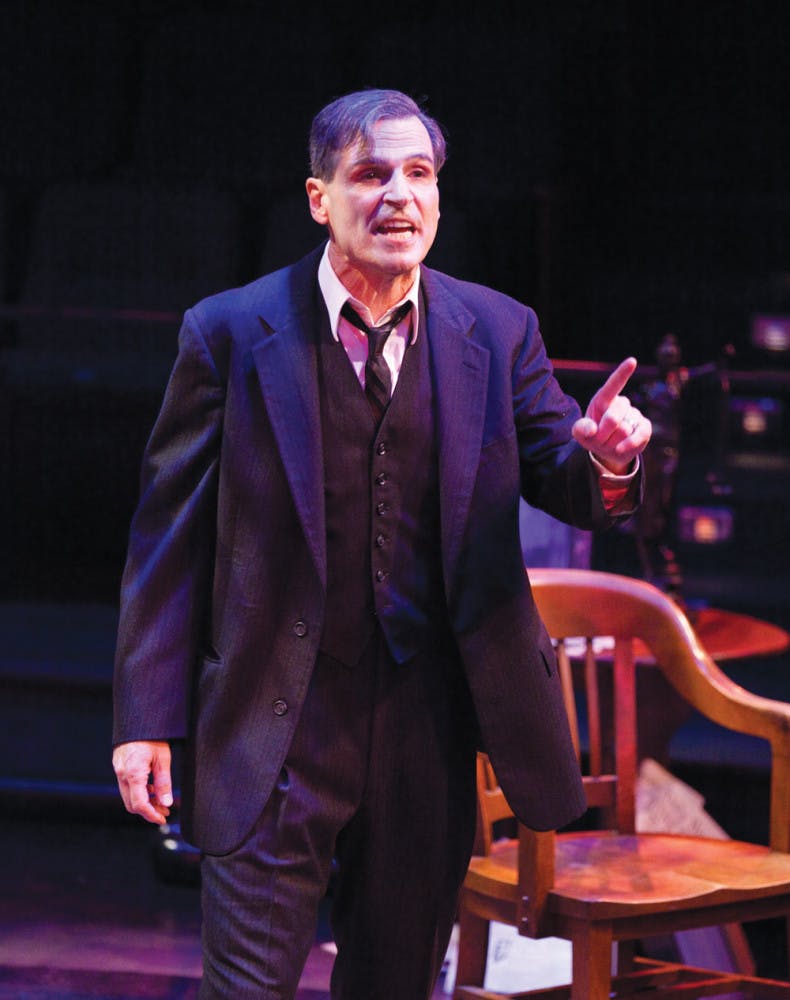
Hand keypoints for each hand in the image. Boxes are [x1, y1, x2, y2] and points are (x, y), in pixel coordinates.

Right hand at [112, 740, 172, 824]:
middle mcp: (122, 774)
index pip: (139, 804)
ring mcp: (118, 771)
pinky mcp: (119, 767)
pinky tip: (152, 788)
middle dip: (148, 811)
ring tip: (161, 801)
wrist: (137, 719)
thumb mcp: (163, 758)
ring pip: (128, 796)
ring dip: (144, 802)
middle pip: (132, 804)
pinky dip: (139, 792)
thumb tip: (167, 803)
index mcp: (133, 773)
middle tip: (165, 811)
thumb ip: (164, 782)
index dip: (151, 815)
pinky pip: (126, 786)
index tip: (163, 819)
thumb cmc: (152, 736)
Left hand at [572, 357, 651, 473]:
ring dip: (612, 442)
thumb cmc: (593, 436)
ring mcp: (634, 414)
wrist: (609, 450)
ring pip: (623, 430)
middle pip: (612, 418)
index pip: (613, 385)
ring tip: (610, 442)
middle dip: (602, 434)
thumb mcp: (581, 434)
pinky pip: (638, 436)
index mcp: (603, 399)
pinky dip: (627, 446)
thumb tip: (592, 429)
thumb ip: (581, 429)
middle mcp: (620, 403)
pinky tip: (620, 449)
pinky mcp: (644, 427)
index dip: (622, 373)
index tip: (632, 361)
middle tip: (599, 439)